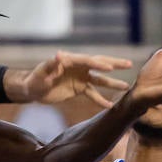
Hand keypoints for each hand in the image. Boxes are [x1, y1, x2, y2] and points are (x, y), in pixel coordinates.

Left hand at [10, 52, 132, 105]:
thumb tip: (58, 54)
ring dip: (112, 83)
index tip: (110, 67)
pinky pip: (92, 94)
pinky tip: (110, 106)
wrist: (32, 90)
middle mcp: (78, 68)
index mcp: (70, 60)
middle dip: (114, 64)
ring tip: (126, 87)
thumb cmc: (34, 79)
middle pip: (98, 64)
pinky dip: (101, 100)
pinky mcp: (79, 88)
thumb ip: (50, 65)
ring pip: (99, 80)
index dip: (98, 64)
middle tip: (129, 64)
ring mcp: (80, 78)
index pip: (87, 60)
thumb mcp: (41, 72)